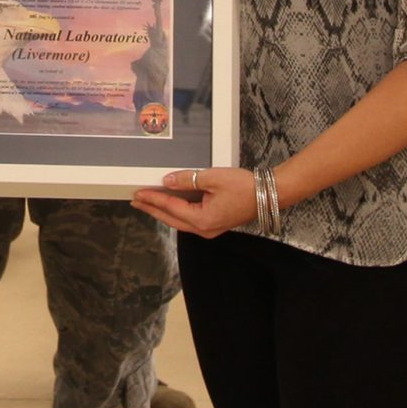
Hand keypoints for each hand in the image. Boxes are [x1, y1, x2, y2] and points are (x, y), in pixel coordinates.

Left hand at [132, 165, 257, 236]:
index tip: (138, 193)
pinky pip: (190, 220)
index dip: (153, 199)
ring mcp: (210, 229)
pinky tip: (171, 206)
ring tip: (148, 203)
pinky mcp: (215, 224)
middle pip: (171, 219)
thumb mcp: (213, 178)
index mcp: (202, 219)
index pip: (170, 208)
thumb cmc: (245, 186)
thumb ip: (187, 180)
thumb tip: (168, 182)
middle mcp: (204, 229)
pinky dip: (177, 212)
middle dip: (153, 209)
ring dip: (164, 212)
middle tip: (136, 201)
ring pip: (180, 222)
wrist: (270, 195)